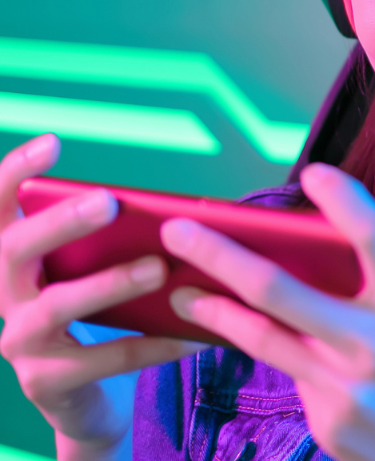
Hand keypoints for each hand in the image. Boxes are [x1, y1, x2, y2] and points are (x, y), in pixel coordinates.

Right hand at [0, 134, 205, 459]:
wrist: (90, 396)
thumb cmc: (100, 314)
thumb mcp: (99, 270)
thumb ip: (115, 241)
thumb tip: (180, 213)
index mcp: (16, 260)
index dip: (15, 173)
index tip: (53, 142)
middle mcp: (4, 296)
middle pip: (15, 249)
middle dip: (61, 221)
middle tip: (108, 201)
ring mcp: (20, 342)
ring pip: (57, 305)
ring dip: (109, 283)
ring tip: (158, 268)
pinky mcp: (46, 382)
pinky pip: (104, 358)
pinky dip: (152, 343)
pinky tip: (192, 335)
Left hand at [161, 162, 374, 460]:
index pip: (374, 237)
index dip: (342, 199)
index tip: (313, 173)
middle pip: (282, 287)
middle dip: (221, 252)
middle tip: (179, 227)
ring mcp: (346, 389)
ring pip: (263, 337)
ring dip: (215, 308)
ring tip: (182, 291)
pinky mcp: (330, 422)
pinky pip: (294, 372)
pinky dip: (270, 349)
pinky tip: (245, 334)